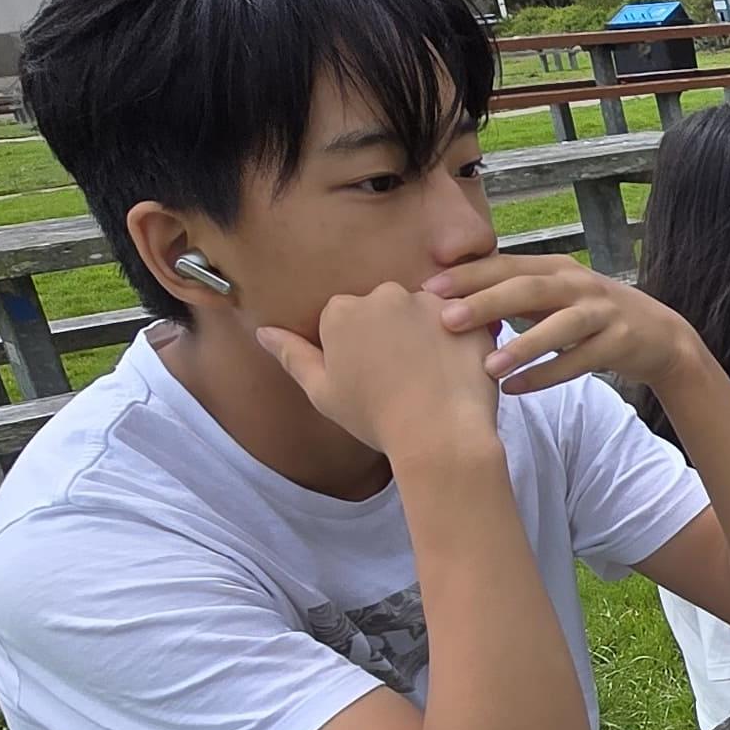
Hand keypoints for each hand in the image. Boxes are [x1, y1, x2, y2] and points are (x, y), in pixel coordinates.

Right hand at [258, 283, 501, 463]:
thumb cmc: (375, 418)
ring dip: (425, 336)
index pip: (343, 319)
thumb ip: (292, 355)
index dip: (356, 351)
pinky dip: (457, 343)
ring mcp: (428, 302)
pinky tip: (455, 374)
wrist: (439, 434)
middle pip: (383, 310)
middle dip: (390, 336)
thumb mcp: (322, 392)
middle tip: (401, 379)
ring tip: (430, 378)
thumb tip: (262, 331)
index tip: (369, 379)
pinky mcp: (467, 315)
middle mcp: (383, 294)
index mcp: (341, 311)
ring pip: (421, 313)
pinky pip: (459, 323)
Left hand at [423, 262, 706, 401]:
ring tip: (486, 367)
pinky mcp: (619, 343)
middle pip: (529, 289)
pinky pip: (578, 362)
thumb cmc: (590, 315)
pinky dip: (546, 375)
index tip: (428, 288)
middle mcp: (579, 285)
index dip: (468, 275)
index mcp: (556, 268)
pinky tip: (515, 390)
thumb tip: (450, 301)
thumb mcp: (555, 296)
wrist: (658, 335)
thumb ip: (512, 295)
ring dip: (522, 346)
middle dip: (487, 302)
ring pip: (559, 327)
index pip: (506, 265)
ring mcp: (602, 313)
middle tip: (446, 320)